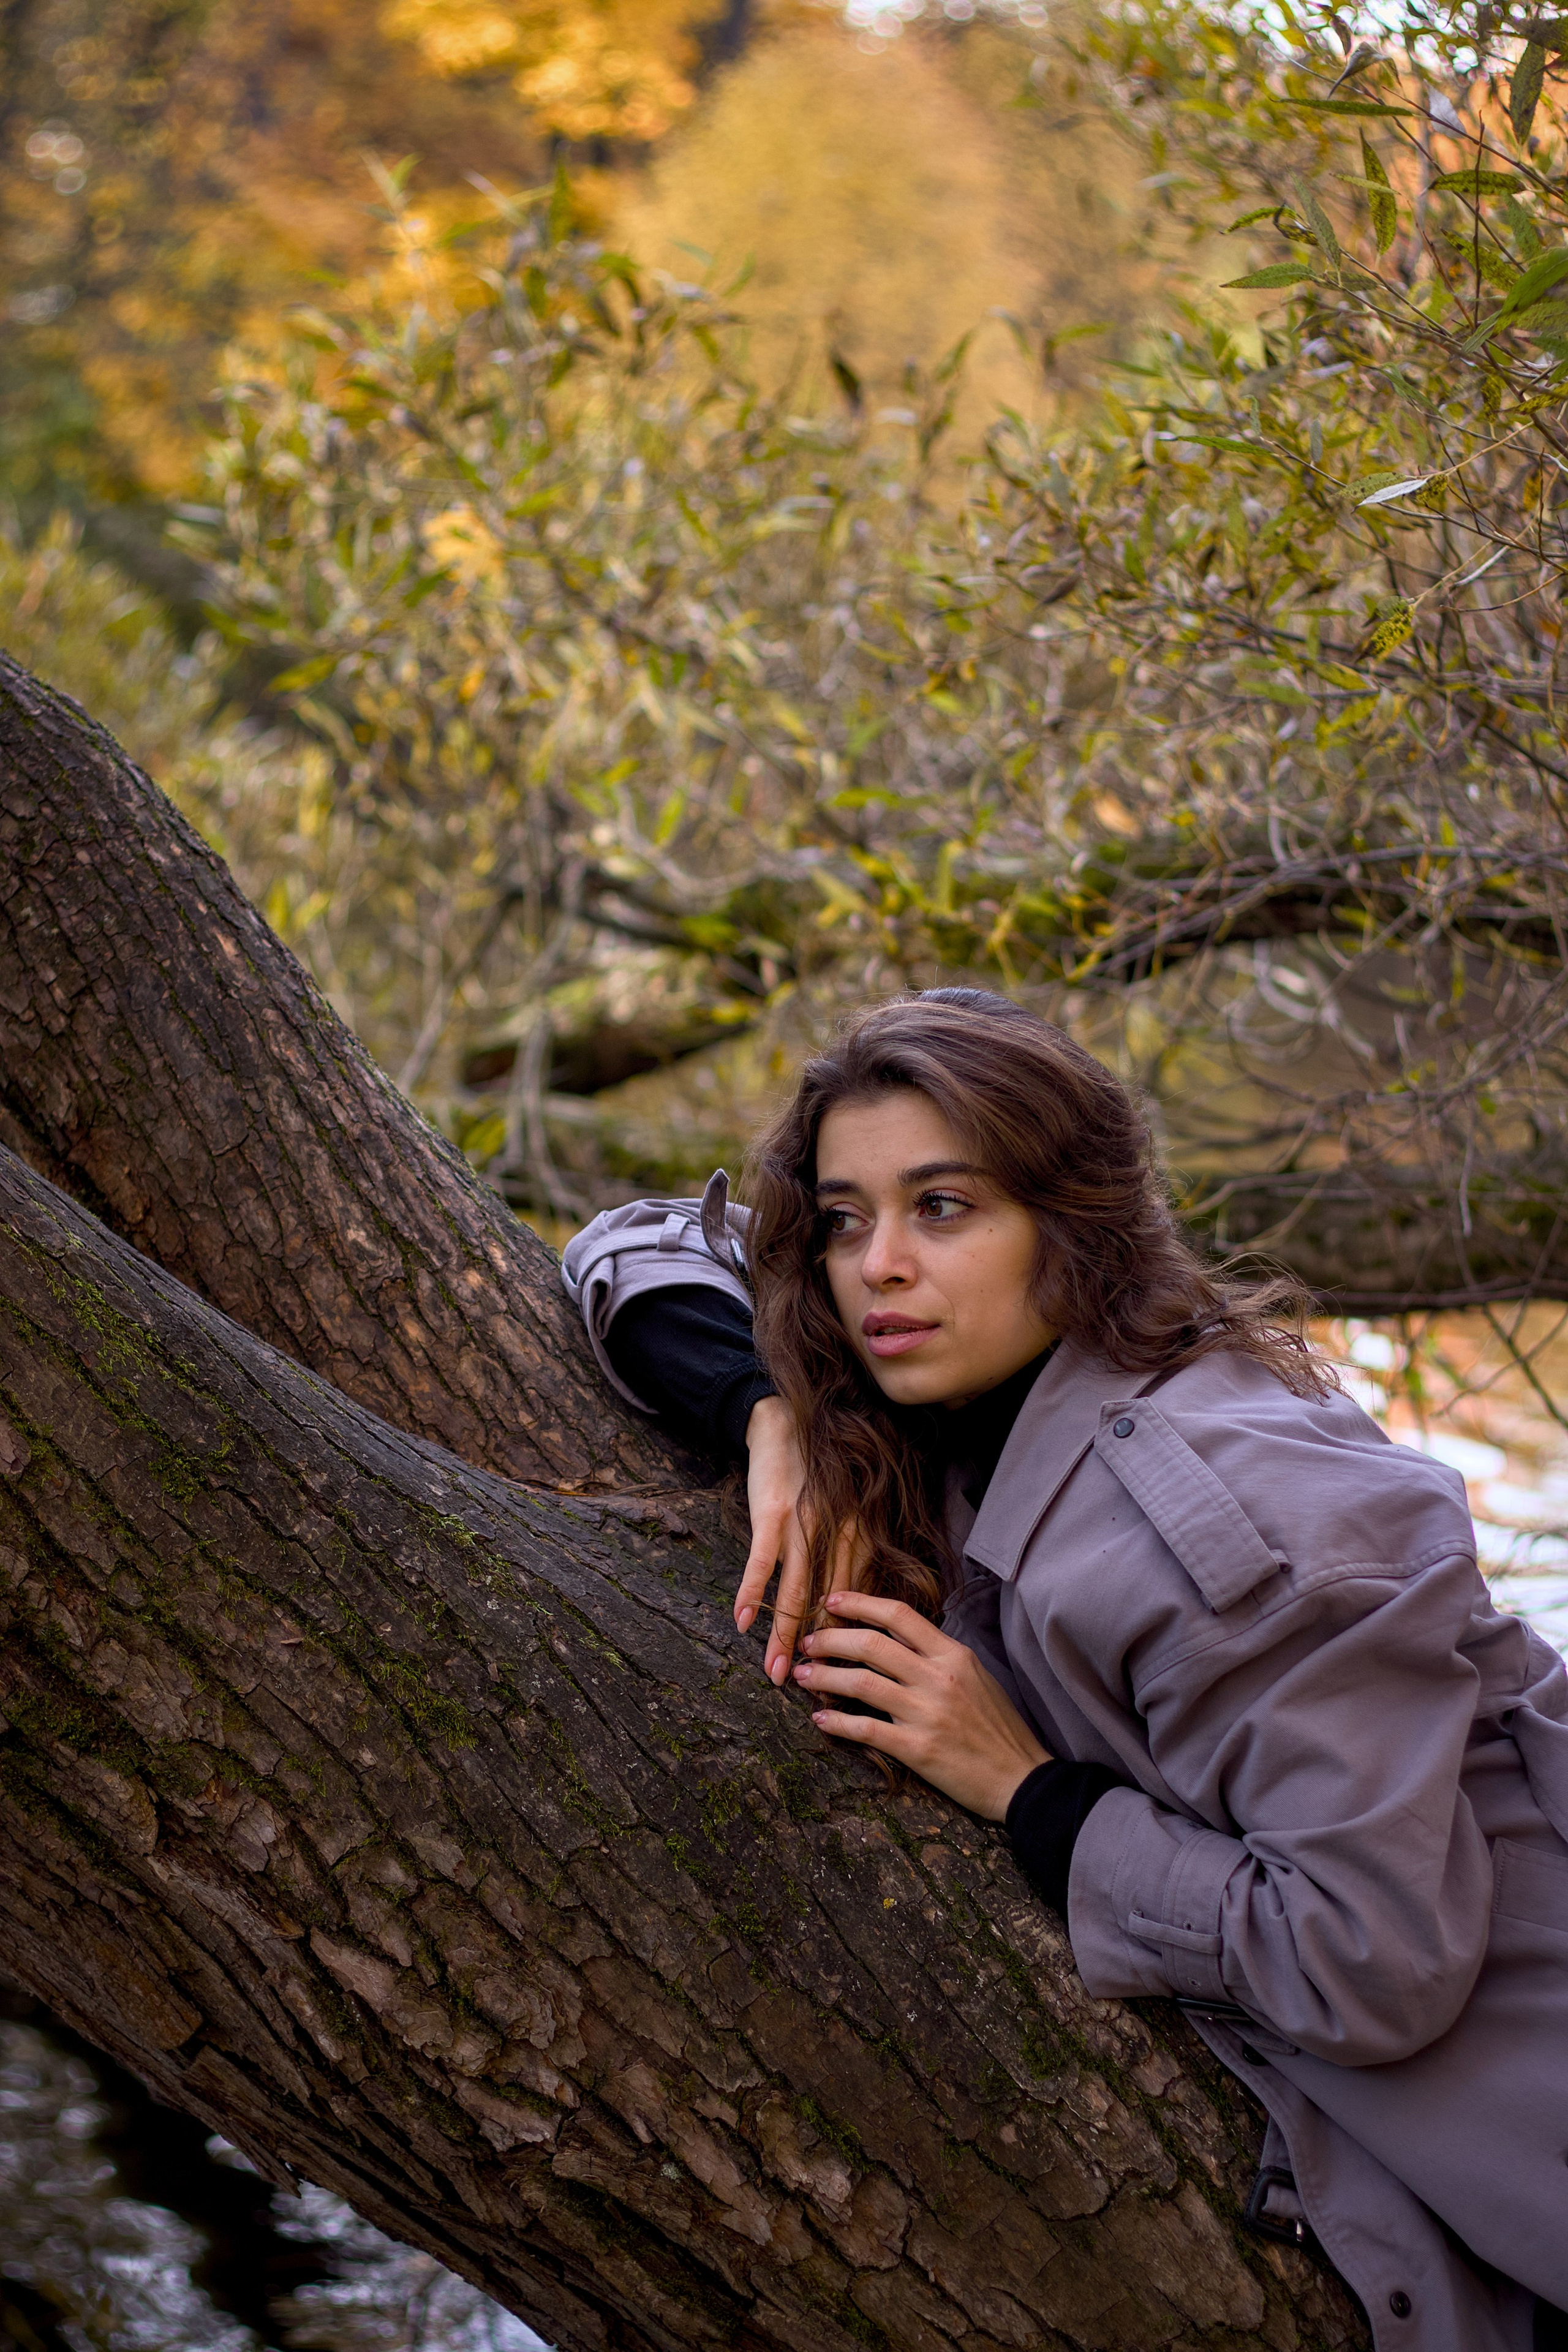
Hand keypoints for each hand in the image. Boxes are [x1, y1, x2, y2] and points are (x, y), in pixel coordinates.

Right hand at [736, 1397, 866, 1685]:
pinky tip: (741, 1622)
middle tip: (816, 1694)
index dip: (851, 1643)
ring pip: (795, 1592)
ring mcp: (804, 1525)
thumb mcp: (845, 1514)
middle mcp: (838, 1534)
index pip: (858, 1601)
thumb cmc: (817, 1475)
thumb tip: (850, 1612)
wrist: (788, 1426)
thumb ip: (851, 1557)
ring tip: (777, 1674)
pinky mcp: (772, 1515)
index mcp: (861, 1537)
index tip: (848, 1680)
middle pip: (828, 1606)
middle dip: (822, 1654)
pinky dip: (750, 1593)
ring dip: (784, 1637)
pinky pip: (761, 1563)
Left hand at [791, 1591, 1049, 1819]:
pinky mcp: (917, 1749)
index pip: (899, 1615)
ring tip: (802, 1674)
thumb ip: (937, 1654)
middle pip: (870, 1644)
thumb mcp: (975, 1676)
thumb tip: (895, 1637)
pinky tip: (820, 1717)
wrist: (1020, 1778)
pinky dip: (836, 1721)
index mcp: (954, 1654)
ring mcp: (927, 1712)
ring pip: (861, 1682)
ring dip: (823, 1676)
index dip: (859, 1603)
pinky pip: (865, 1729)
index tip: (831, 1601)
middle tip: (807, 1641)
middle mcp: (939, 1677)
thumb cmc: (998, 1727)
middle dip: (830, 1638)